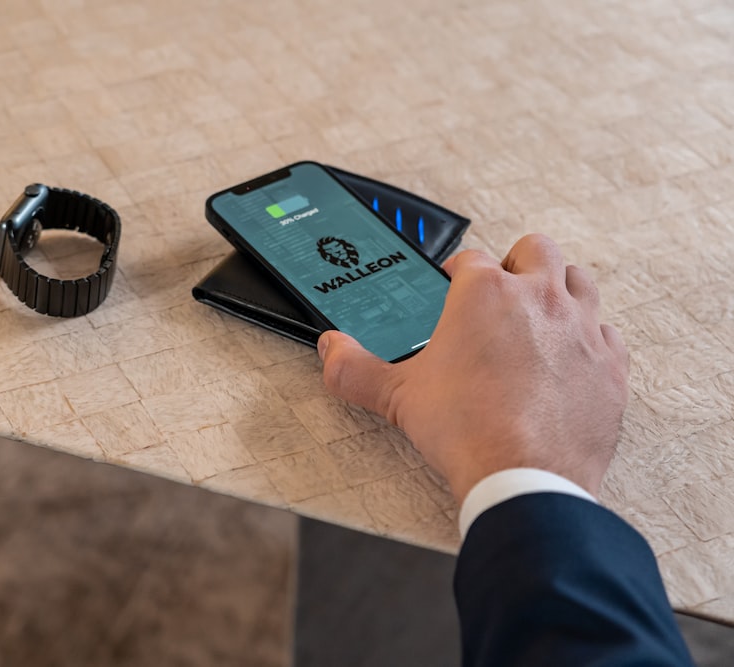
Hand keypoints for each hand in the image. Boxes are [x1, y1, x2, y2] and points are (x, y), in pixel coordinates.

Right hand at [318, 234, 628, 503]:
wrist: (525, 477)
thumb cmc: (466, 430)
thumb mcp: (396, 396)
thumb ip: (354, 368)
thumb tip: (330, 350)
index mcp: (484, 293)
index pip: (470, 259)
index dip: (456, 274)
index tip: (451, 292)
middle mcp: (538, 298)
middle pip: (536, 250)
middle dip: (517, 264)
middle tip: (501, 293)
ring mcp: (581, 328)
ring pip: (580, 280)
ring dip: (560, 289)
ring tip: (539, 316)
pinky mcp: (610, 364)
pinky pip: (606, 332)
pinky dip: (589, 339)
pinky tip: (570, 360)